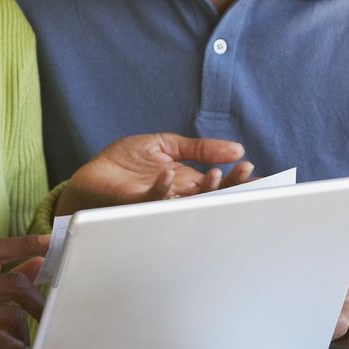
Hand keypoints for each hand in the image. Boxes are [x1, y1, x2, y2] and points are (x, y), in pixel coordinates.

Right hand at [0, 234, 49, 348]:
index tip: (49, 240)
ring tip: (25, 343)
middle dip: (37, 301)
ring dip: (26, 332)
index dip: (25, 243)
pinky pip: (1, 339)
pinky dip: (17, 348)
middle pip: (13, 283)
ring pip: (11, 314)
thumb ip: (2, 282)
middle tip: (46, 315)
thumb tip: (38, 263)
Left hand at [57, 133, 253, 214]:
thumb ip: (200, 147)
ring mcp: (157, 202)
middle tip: (245, 174)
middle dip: (229, 187)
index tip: (254, 171)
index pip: (218, 183)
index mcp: (187, 183)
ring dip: (202, 191)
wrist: (94, 171)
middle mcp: (177, 196)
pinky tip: (170, 175)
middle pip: (210, 197)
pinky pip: (152, 200)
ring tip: (214, 175)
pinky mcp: (134, 203)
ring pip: (186, 203)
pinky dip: (162, 189)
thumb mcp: (168, 144)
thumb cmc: (128, 160)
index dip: (236, 180)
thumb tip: (236, 148)